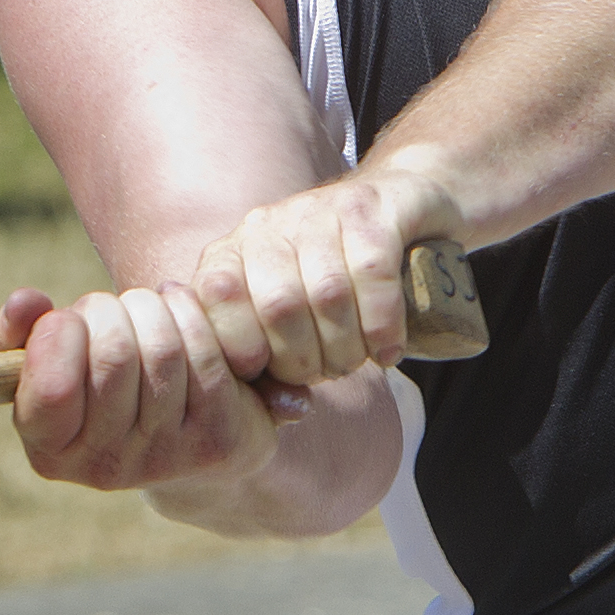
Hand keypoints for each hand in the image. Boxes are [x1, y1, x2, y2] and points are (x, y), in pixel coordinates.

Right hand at [0, 286, 290, 494]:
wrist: (182, 436)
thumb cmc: (102, 386)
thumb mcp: (51, 364)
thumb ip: (22, 333)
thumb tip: (23, 301)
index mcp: (51, 452)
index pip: (55, 387)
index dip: (60, 333)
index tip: (66, 320)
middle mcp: (105, 467)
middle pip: (114, 356)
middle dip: (109, 310)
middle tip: (111, 310)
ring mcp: (165, 458)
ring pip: (162, 350)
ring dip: (151, 307)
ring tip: (144, 309)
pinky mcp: (215, 440)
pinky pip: (204, 355)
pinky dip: (190, 315)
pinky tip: (179, 311)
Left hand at [160, 154, 471, 390]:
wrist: (397, 206)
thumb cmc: (330, 285)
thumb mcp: (287, 323)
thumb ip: (272, 370)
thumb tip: (289, 408)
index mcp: (232, 253)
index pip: (217, 299)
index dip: (245, 350)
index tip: (273, 374)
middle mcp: (268, 225)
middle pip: (278, 307)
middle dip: (307, 360)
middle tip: (326, 371)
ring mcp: (320, 211)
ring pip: (328, 294)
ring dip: (348, 348)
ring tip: (357, 359)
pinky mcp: (373, 209)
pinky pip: (374, 275)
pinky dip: (383, 326)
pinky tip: (388, 349)